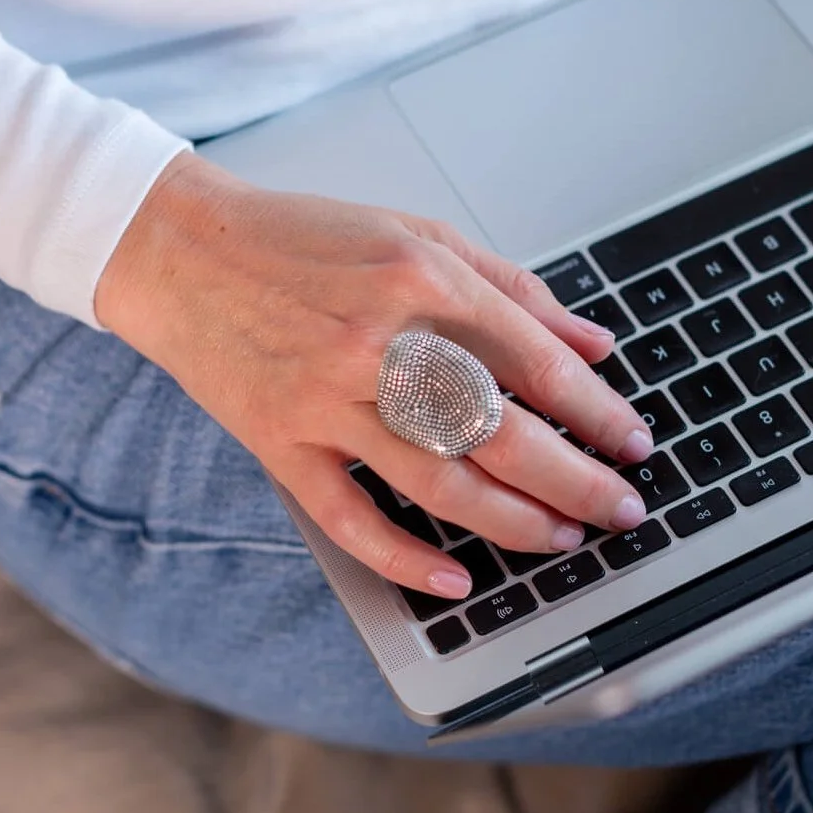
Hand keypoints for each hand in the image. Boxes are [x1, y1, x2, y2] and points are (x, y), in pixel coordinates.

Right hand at [95, 153, 652, 599]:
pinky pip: (350, 517)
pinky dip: (404, 556)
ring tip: (561, 539)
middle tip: (620, 509)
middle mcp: (378, 340)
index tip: (631, 442)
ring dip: (512, 521)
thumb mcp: (417, 234)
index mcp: (422, 279)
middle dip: (576, 480)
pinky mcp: (282, 443)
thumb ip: (511, 289)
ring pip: (438, 480)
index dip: (596, 411)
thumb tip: (592, 342)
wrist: (180, 250)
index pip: (535, 360)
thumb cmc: (303, 240)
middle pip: (500, 431)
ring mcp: (326, 400)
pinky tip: (455, 578)